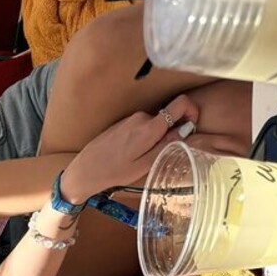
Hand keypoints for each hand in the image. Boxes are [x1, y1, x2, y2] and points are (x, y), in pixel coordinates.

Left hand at [62, 95, 199, 203]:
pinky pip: (141, 126)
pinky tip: (130, 153)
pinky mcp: (122, 123)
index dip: (192, 112)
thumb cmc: (114, 172)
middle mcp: (141, 117)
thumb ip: (167, 145)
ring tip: (140, 157)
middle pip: (168, 117)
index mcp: (150, 127)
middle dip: (170, 132)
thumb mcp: (145, 164)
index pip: (181, 103)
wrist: (84, 170)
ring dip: (155, 137)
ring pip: (154, 124)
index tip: (191, 126)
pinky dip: (143, 138)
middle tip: (160, 153)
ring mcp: (130, 118)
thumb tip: (186, 130)